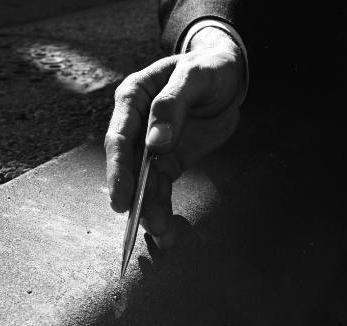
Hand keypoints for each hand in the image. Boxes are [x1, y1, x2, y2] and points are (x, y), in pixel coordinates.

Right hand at [105, 27, 244, 248]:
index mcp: (134, 99)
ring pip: (145, 184)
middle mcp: (137, 127)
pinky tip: (166, 231)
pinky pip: (161, 188)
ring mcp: (151, 147)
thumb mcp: (196, 76)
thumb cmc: (209, 68)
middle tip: (146, 224)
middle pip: (128, 168)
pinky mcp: (168, 162)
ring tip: (163, 235)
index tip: (122, 198)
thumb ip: (172, 105)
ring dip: (150, 211)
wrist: (228, 78)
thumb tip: (155, 143)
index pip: (119, 138)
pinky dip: (163, 209)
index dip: (118, 170)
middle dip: (136, 199)